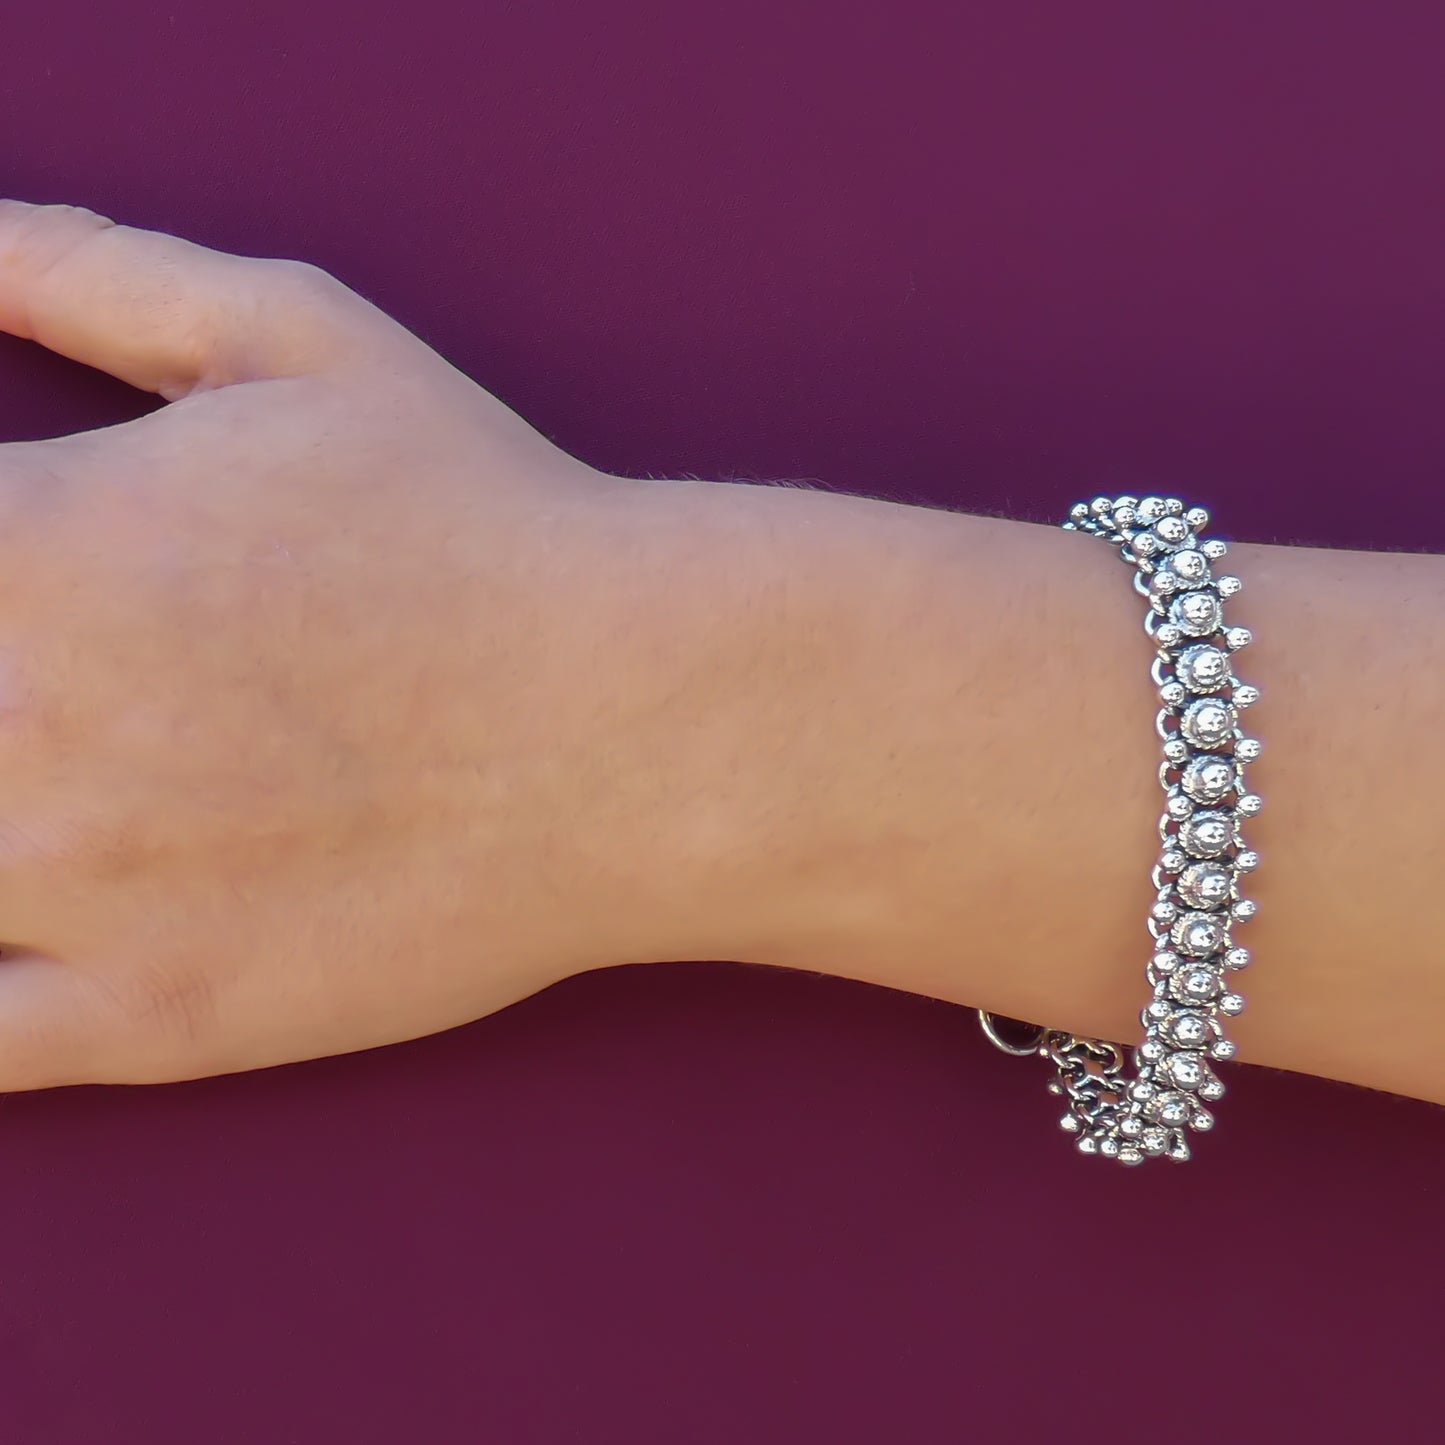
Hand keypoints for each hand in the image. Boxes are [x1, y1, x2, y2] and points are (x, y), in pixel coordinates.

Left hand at [0, 199, 740, 1086]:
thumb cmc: (489, 526)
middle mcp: (20, 723)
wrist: (639, 724)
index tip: (3, 578)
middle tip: (33, 691)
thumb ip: (96, 273)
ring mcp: (77, 890)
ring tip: (39, 774)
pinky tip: (8, 925)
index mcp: (38, 544)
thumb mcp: (306, 343)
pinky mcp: (154, 1018)